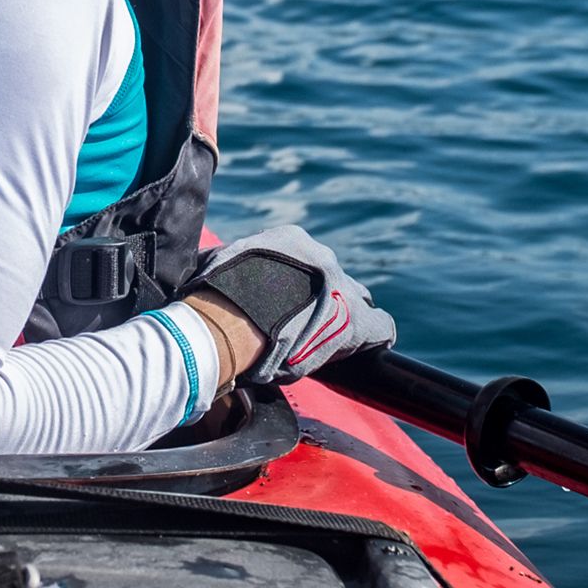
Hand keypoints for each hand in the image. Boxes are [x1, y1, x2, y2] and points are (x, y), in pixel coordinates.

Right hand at [180, 225, 394, 384]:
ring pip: (358, 300)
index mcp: (290, 241)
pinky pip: (379, 325)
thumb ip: (224, 266)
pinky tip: (374, 345)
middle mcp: (321, 258)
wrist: (238, 318)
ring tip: (337, 337)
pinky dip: (376, 335)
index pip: (306, 262)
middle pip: (335, 279)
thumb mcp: (216, 266)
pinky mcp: (358, 321)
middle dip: (328, 298)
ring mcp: (342, 288)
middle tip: (310, 323)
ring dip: (347, 318)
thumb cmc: (218, 294)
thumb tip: (207, 268)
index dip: (301, 286)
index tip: (290, 303)